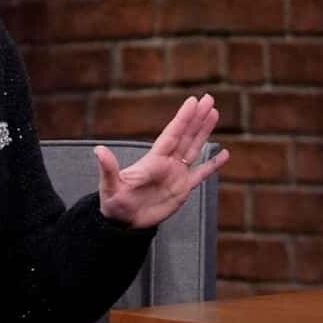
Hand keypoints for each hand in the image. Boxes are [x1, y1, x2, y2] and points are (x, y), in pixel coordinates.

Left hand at [96, 93, 230, 229]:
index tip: (193, 102)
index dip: (183, 118)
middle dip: (197, 117)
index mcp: (153, 160)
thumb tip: (99, 150)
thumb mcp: (110, 186)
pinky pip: (201, 174)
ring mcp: (176, 175)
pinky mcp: (182, 189)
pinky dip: (212, 164)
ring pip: (194, 148)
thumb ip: (109, 168)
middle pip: (186, 135)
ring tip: (214, 115)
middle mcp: (167, 163)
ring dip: (204, 132)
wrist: (124, 223)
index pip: (172, 134)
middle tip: (208, 99)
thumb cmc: (114, 204)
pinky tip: (223, 154)